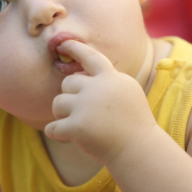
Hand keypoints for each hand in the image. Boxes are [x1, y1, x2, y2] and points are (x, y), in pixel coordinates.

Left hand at [44, 40, 156, 164]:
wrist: (139, 148)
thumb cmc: (133, 121)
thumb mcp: (127, 90)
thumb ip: (107, 79)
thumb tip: (81, 72)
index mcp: (110, 78)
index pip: (90, 56)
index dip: (75, 48)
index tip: (63, 43)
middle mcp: (96, 88)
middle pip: (67, 83)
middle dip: (70, 96)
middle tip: (82, 110)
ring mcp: (85, 107)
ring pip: (57, 103)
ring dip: (62, 114)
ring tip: (78, 123)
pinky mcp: (77, 127)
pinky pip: (52, 126)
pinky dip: (56, 132)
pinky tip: (67, 136)